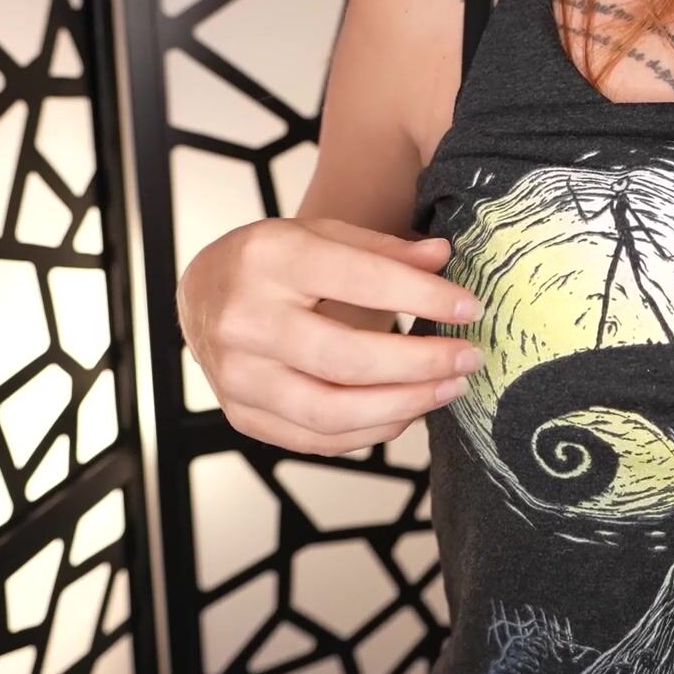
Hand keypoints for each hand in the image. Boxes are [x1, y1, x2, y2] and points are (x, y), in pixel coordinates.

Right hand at [178, 218, 482, 455]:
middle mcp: (246, 320)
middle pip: (347, 359)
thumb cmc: (271, 261)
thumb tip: (442, 258)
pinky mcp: (242, 414)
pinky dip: (370, 430)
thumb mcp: (322, 234)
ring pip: (332, 411)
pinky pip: (316, 438)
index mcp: (270, 259)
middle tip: (468, 359)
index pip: (361, 281)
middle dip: (422, 364)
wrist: (204, 290)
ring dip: (404, 405)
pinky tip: (407, 411)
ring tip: (447, 389)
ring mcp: (237, 375)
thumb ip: (383, 249)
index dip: (424, 298)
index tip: (470, 309)